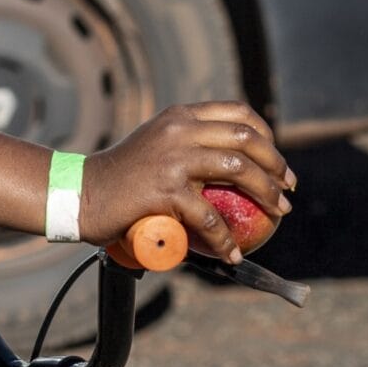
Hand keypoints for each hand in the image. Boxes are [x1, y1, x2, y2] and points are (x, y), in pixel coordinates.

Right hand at [77, 102, 295, 263]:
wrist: (81, 194)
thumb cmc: (120, 178)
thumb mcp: (156, 146)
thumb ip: (185, 145)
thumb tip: (230, 164)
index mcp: (180, 116)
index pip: (238, 113)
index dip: (267, 136)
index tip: (277, 162)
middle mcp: (179, 129)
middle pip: (246, 138)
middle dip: (277, 165)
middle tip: (286, 191)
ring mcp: (172, 157)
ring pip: (238, 168)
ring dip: (266, 194)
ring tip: (278, 214)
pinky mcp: (165, 189)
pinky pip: (209, 216)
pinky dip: (226, 238)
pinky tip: (232, 253)